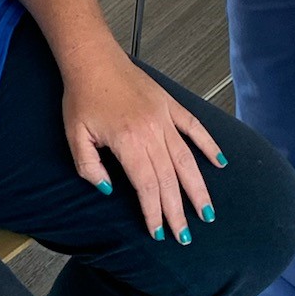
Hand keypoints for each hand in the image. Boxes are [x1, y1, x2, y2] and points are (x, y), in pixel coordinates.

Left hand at [61, 42, 226, 242]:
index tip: (159, 232)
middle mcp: (152, 132)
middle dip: (179, 211)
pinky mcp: (170, 105)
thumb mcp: (74, 136)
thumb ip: (90, 167)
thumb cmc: (82, 96)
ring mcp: (164, 118)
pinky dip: (209, 145)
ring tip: (207, 212)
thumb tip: (108, 189)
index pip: (147, 186)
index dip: (154, 212)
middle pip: (170, 179)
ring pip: (187, 160)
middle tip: (185, 236)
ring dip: (198, 188)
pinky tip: (220, 163)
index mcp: (128, 142)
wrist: (92, 59)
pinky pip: (195, 128)